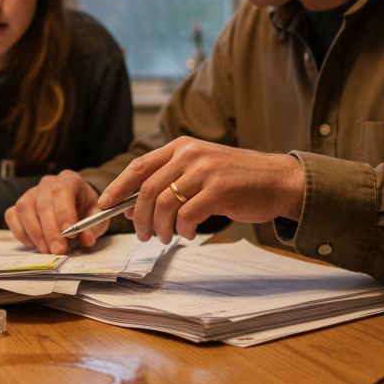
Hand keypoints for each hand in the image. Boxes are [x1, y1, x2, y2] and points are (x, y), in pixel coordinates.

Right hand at [5, 171, 104, 254]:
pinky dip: (21, 232)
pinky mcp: (19, 205)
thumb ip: (93, 227)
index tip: (70, 234)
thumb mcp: (97, 217)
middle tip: (58, 250)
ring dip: (35, 233)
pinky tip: (34, 244)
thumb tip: (87, 239)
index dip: (64, 213)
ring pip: (24, 209)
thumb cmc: (86, 209)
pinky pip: (12, 216)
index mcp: (69, 180)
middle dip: (50, 231)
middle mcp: (47, 183)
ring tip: (47, 250)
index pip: (62, 191)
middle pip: (42, 203)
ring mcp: (30, 193)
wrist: (76, 206)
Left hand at [97, 136, 305, 243]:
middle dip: (140, 217)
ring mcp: (205, 170)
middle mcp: (190, 154)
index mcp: (182, 146)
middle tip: (142, 234)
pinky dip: (181, 230)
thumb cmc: (237, 180)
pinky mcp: (218, 190)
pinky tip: (186, 234)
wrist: (278, 180)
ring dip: (160, 227)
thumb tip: (133, 207)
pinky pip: (187, 215)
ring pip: (165, 204)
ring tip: (165, 237)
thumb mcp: (200, 170)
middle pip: (148, 189)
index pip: (139, 166)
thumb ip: (169, 182)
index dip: (118, 187)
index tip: (105, 205)